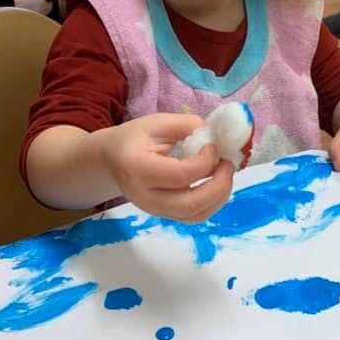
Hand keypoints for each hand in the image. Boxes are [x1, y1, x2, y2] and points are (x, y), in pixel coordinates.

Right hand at [103, 113, 233, 221]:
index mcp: (137, 168)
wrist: (112, 160)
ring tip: (225, 173)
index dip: (204, 162)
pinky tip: (217, 183)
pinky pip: (194, 217)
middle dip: (219, 185)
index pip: (179, 175)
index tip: (212, 146)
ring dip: (220, 196)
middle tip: (228, 164)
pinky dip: (213, 202)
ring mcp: (153, 210)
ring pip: (195, 216)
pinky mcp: (164, 216)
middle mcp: (144, 196)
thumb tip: (215, 136)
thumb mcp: (157, 122)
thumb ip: (186, 125)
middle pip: (189, 204)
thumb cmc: (134, 138)